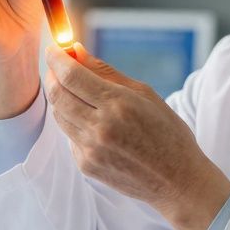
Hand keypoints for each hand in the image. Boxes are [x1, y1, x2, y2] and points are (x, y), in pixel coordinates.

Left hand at [44, 44, 229, 229]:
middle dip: (53, 75)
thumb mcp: (144, 94)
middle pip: (58, 94)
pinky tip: (91, 121)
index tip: (53, 49)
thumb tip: (76, 51)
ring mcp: (91, 149)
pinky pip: (69, 136)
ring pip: (59, 115)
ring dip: (61, 98)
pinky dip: (73, 122)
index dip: (56, 58)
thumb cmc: (167, 132)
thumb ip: (106, 72)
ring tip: (74, 90)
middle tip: (57, 66)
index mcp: (118, 104)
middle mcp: (100, 127)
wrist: (176, 180)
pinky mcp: (86, 165)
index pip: (72, 75)